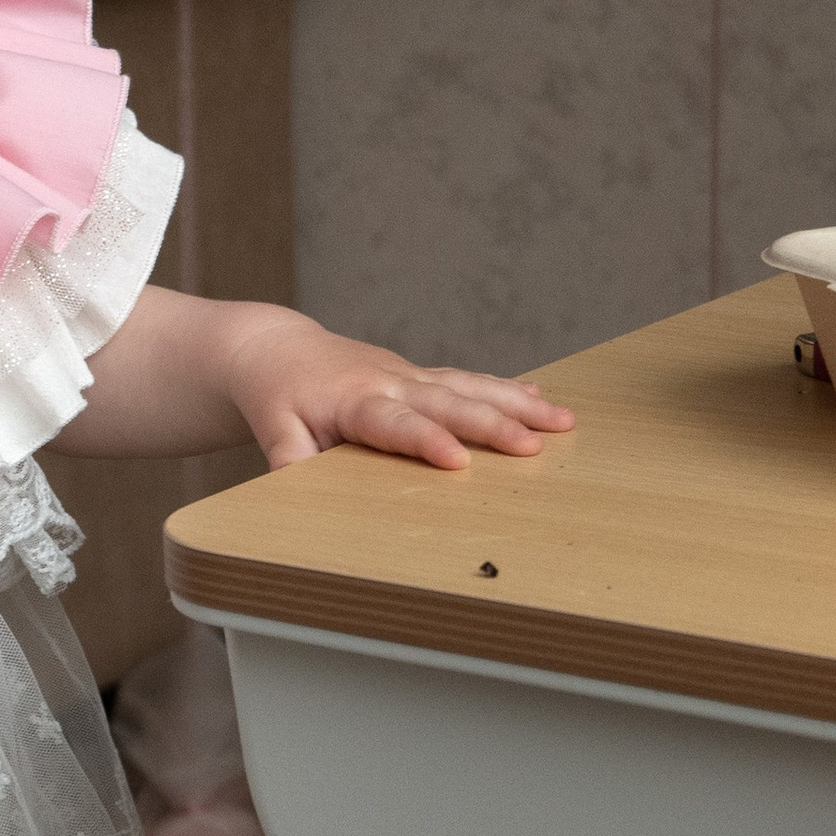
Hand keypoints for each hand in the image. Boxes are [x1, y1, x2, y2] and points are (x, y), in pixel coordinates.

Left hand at [220, 312, 572, 472]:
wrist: (277, 350)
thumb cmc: (278, 396)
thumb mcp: (273, 429)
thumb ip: (289, 457)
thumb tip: (297, 486)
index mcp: (354, 400)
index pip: (395, 423)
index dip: (428, 440)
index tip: (459, 460)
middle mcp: (390, 382)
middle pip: (448, 402)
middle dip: (494, 423)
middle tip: (536, 446)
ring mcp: (410, 375)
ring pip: (471, 386)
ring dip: (518, 403)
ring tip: (563, 421)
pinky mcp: (420, 375)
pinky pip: (468, 380)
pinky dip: (507, 388)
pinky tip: (540, 398)